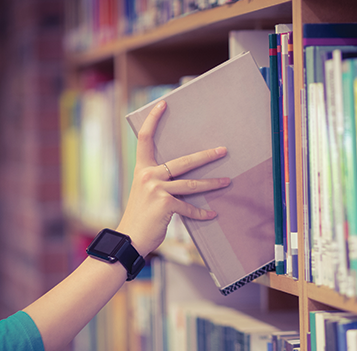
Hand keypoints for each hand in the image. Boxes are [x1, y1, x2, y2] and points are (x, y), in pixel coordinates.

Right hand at [116, 100, 229, 255]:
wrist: (129, 238)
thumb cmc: (140, 216)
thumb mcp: (145, 192)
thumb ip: (159, 181)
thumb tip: (181, 175)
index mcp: (142, 169)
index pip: (145, 139)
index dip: (153, 120)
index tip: (163, 104)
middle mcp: (148, 175)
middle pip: (183, 161)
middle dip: (206, 156)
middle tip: (223, 151)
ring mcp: (156, 189)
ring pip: (192, 183)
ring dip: (212, 183)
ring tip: (227, 181)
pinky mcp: (165, 204)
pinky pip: (189, 207)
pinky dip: (201, 213)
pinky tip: (212, 214)